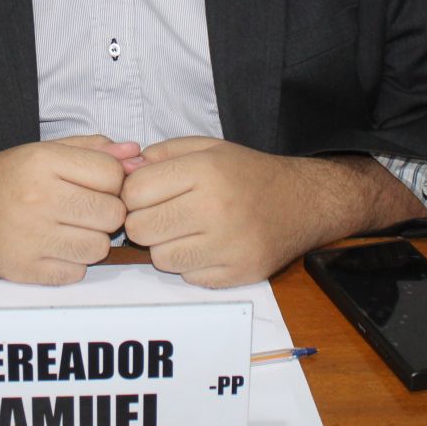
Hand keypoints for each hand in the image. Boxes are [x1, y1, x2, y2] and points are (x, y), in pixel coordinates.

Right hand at [0, 135, 139, 284]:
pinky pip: (76, 273)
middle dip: (106, 212)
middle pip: (113, 213)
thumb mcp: (42, 151)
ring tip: (71, 229)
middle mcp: (36, 197)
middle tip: (85, 210)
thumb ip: (91, 150)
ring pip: (100, 247)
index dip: (112, 181)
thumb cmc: (2, 179)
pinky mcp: (24, 269)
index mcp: (42, 161)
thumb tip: (137, 154)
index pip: (112, 174)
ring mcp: (30, 237)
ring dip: (92, 240)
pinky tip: (54, 248)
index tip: (95, 185)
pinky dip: (72, 264)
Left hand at [122, 138, 424, 287]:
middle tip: (162, 214)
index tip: (147, 193)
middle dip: (144, 221)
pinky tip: (207, 246)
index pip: (134, 192)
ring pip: (160, 258)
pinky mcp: (236, 275)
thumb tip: (124, 172)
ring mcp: (227, 247)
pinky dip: (190, 264)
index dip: (133, 193)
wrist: (302, 202)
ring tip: (185, 230)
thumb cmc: (247, 173)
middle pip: (140, 228)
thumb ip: (161, 155)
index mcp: (205, 172)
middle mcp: (216, 210)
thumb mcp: (207, 148)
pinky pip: (187, 277)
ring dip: (165, 246)